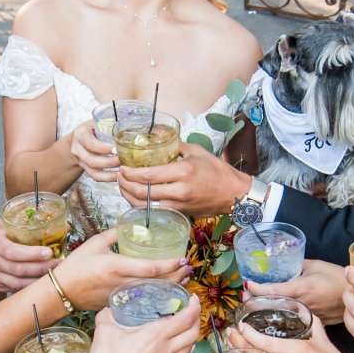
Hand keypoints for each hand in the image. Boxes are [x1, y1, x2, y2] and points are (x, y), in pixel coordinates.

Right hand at [0, 217, 59, 292]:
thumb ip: (23, 225)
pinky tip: (42, 282)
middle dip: (41, 268)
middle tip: (58, 264)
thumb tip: (57, 225)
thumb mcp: (2, 224)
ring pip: (17, 283)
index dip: (31, 254)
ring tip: (54, 273)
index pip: (12, 251)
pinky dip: (30, 287)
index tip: (49, 252)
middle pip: (18, 269)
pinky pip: (15, 289)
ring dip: (37, 280)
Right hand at [52, 226, 187, 309]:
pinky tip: (166, 291)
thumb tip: (129, 226)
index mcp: (117, 266)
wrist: (61, 292)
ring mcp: (122, 297)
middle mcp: (123, 283)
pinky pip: (143, 301)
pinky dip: (157, 296)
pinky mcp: (119, 304)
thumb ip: (114, 233)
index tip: (182, 258)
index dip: (170, 264)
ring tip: (183, 279)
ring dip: (170, 287)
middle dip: (176, 276)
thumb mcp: (94, 243)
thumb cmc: (76, 266)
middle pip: (158, 283)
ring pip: (153, 294)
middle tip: (188, 268)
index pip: (151, 268)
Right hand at [67, 120, 121, 182]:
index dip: (103, 148)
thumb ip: (109, 123)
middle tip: (123, 160)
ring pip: (94, 172)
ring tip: (124, 170)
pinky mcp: (86, 170)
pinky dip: (109, 178)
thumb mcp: (97, 122)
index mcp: (80, 134)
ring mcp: (80, 161)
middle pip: (92, 161)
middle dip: (110, 162)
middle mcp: (77, 149)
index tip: (116, 149)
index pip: (90, 144)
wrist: (78, 139)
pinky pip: (96, 177)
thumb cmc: (92, 128)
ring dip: (110, 174)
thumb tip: (132, 125)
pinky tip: (119, 176)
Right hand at [82, 297, 204, 352]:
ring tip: (186, 328)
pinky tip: (178, 347)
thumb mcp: (104, 328)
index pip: (186, 318)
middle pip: (194, 333)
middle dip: (196, 319)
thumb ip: (109, 314)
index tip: (193, 299)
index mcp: (156, 335)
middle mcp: (166, 349)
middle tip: (191, 312)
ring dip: (192, 336)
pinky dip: (185, 350)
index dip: (194, 307)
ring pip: (191, 348)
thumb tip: (111, 309)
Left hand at [115, 146, 250, 215]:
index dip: (130, 173)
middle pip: (143, 192)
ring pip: (146, 206)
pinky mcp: (181, 213)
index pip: (148, 174)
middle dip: (125, 185)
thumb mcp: (197, 151)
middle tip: (119, 177)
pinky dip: (143, 206)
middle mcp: (180, 190)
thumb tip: (157, 138)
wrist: (234, 194)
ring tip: (123, 188)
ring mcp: (179, 204)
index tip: (122, 167)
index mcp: (183, 171)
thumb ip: (175, 146)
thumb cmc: (218, 170)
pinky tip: (136, 198)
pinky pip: (156, 211)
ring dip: (130, 198)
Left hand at [247, 258, 345, 324]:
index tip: (247, 284)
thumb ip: (298, 266)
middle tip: (244, 299)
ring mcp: (306, 316)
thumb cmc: (338, 278)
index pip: (273, 290)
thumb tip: (283, 265)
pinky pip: (293, 324)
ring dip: (266, 314)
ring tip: (251, 311)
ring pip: (281, 317)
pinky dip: (281, 322)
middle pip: (271, 307)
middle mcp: (301, 304)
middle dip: (255, 302)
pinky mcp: (312, 324)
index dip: (256, 288)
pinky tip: (272, 321)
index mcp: (301, 288)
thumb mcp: (316, 266)